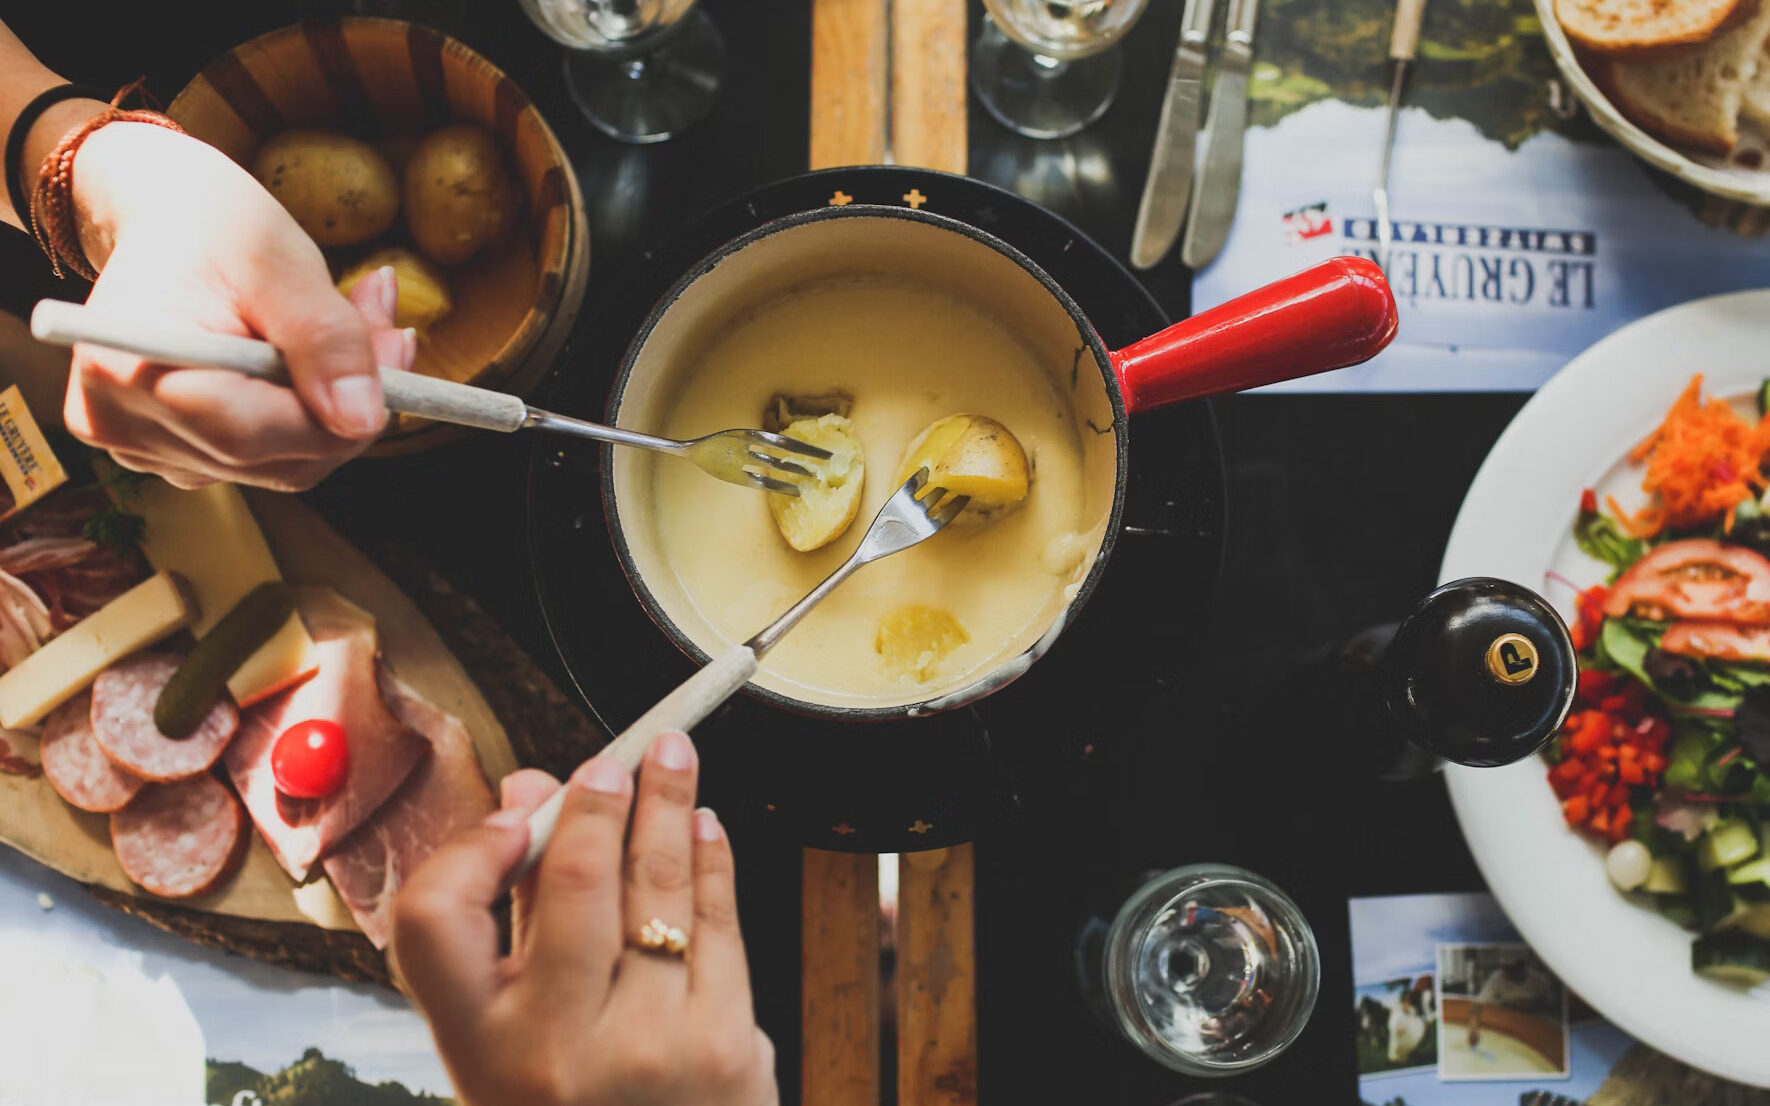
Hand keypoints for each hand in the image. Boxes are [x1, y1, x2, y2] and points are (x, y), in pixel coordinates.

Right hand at [61, 122, 411, 489]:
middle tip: (390, 329)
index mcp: (125, 374)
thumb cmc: (213, 228)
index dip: (339, 409)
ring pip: (286, 464)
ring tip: (358, 324)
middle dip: (350, 402)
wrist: (168, 222)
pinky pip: (272, 458)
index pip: (252, 435)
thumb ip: (325, 340)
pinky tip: (319, 359)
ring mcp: (147, 450)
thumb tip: (362, 420)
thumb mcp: (279, 262)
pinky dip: (311, 414)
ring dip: (338, 406)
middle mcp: (124, 427)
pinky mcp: (177, 454)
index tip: (396, 347)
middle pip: (277, 458)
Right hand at [391, 732, 777, 1105]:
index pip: (433, 920)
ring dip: (670, 807)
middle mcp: (553, 1051)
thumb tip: (530, 795)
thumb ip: (512, 920)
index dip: (470, 849)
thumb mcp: (511, 1041)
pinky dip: (713, 863)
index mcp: (477, 1050)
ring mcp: (646, 1049)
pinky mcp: (726, 1047)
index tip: (514, 810)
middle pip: (572, 880)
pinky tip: (706, 828)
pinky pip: (720, 925)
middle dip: (600, 799)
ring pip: (659, 888)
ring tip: (675, 760)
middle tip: (618, 756)